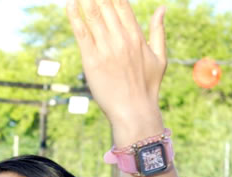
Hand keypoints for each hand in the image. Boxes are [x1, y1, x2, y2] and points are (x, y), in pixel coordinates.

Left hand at [67, 0, 166, 142]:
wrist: (134, 111)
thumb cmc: (147, 86)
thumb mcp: (160, 57)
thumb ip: (158, 31)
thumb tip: (162, 8)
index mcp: (136, 36)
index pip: (122, 5)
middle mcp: (121, 38)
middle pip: (107, 6)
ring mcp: (106, 48)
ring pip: (94, 15)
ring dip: (86, 0)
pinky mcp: (92, 60)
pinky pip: (82, 33)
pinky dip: (75, 17)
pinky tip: (70, 3)